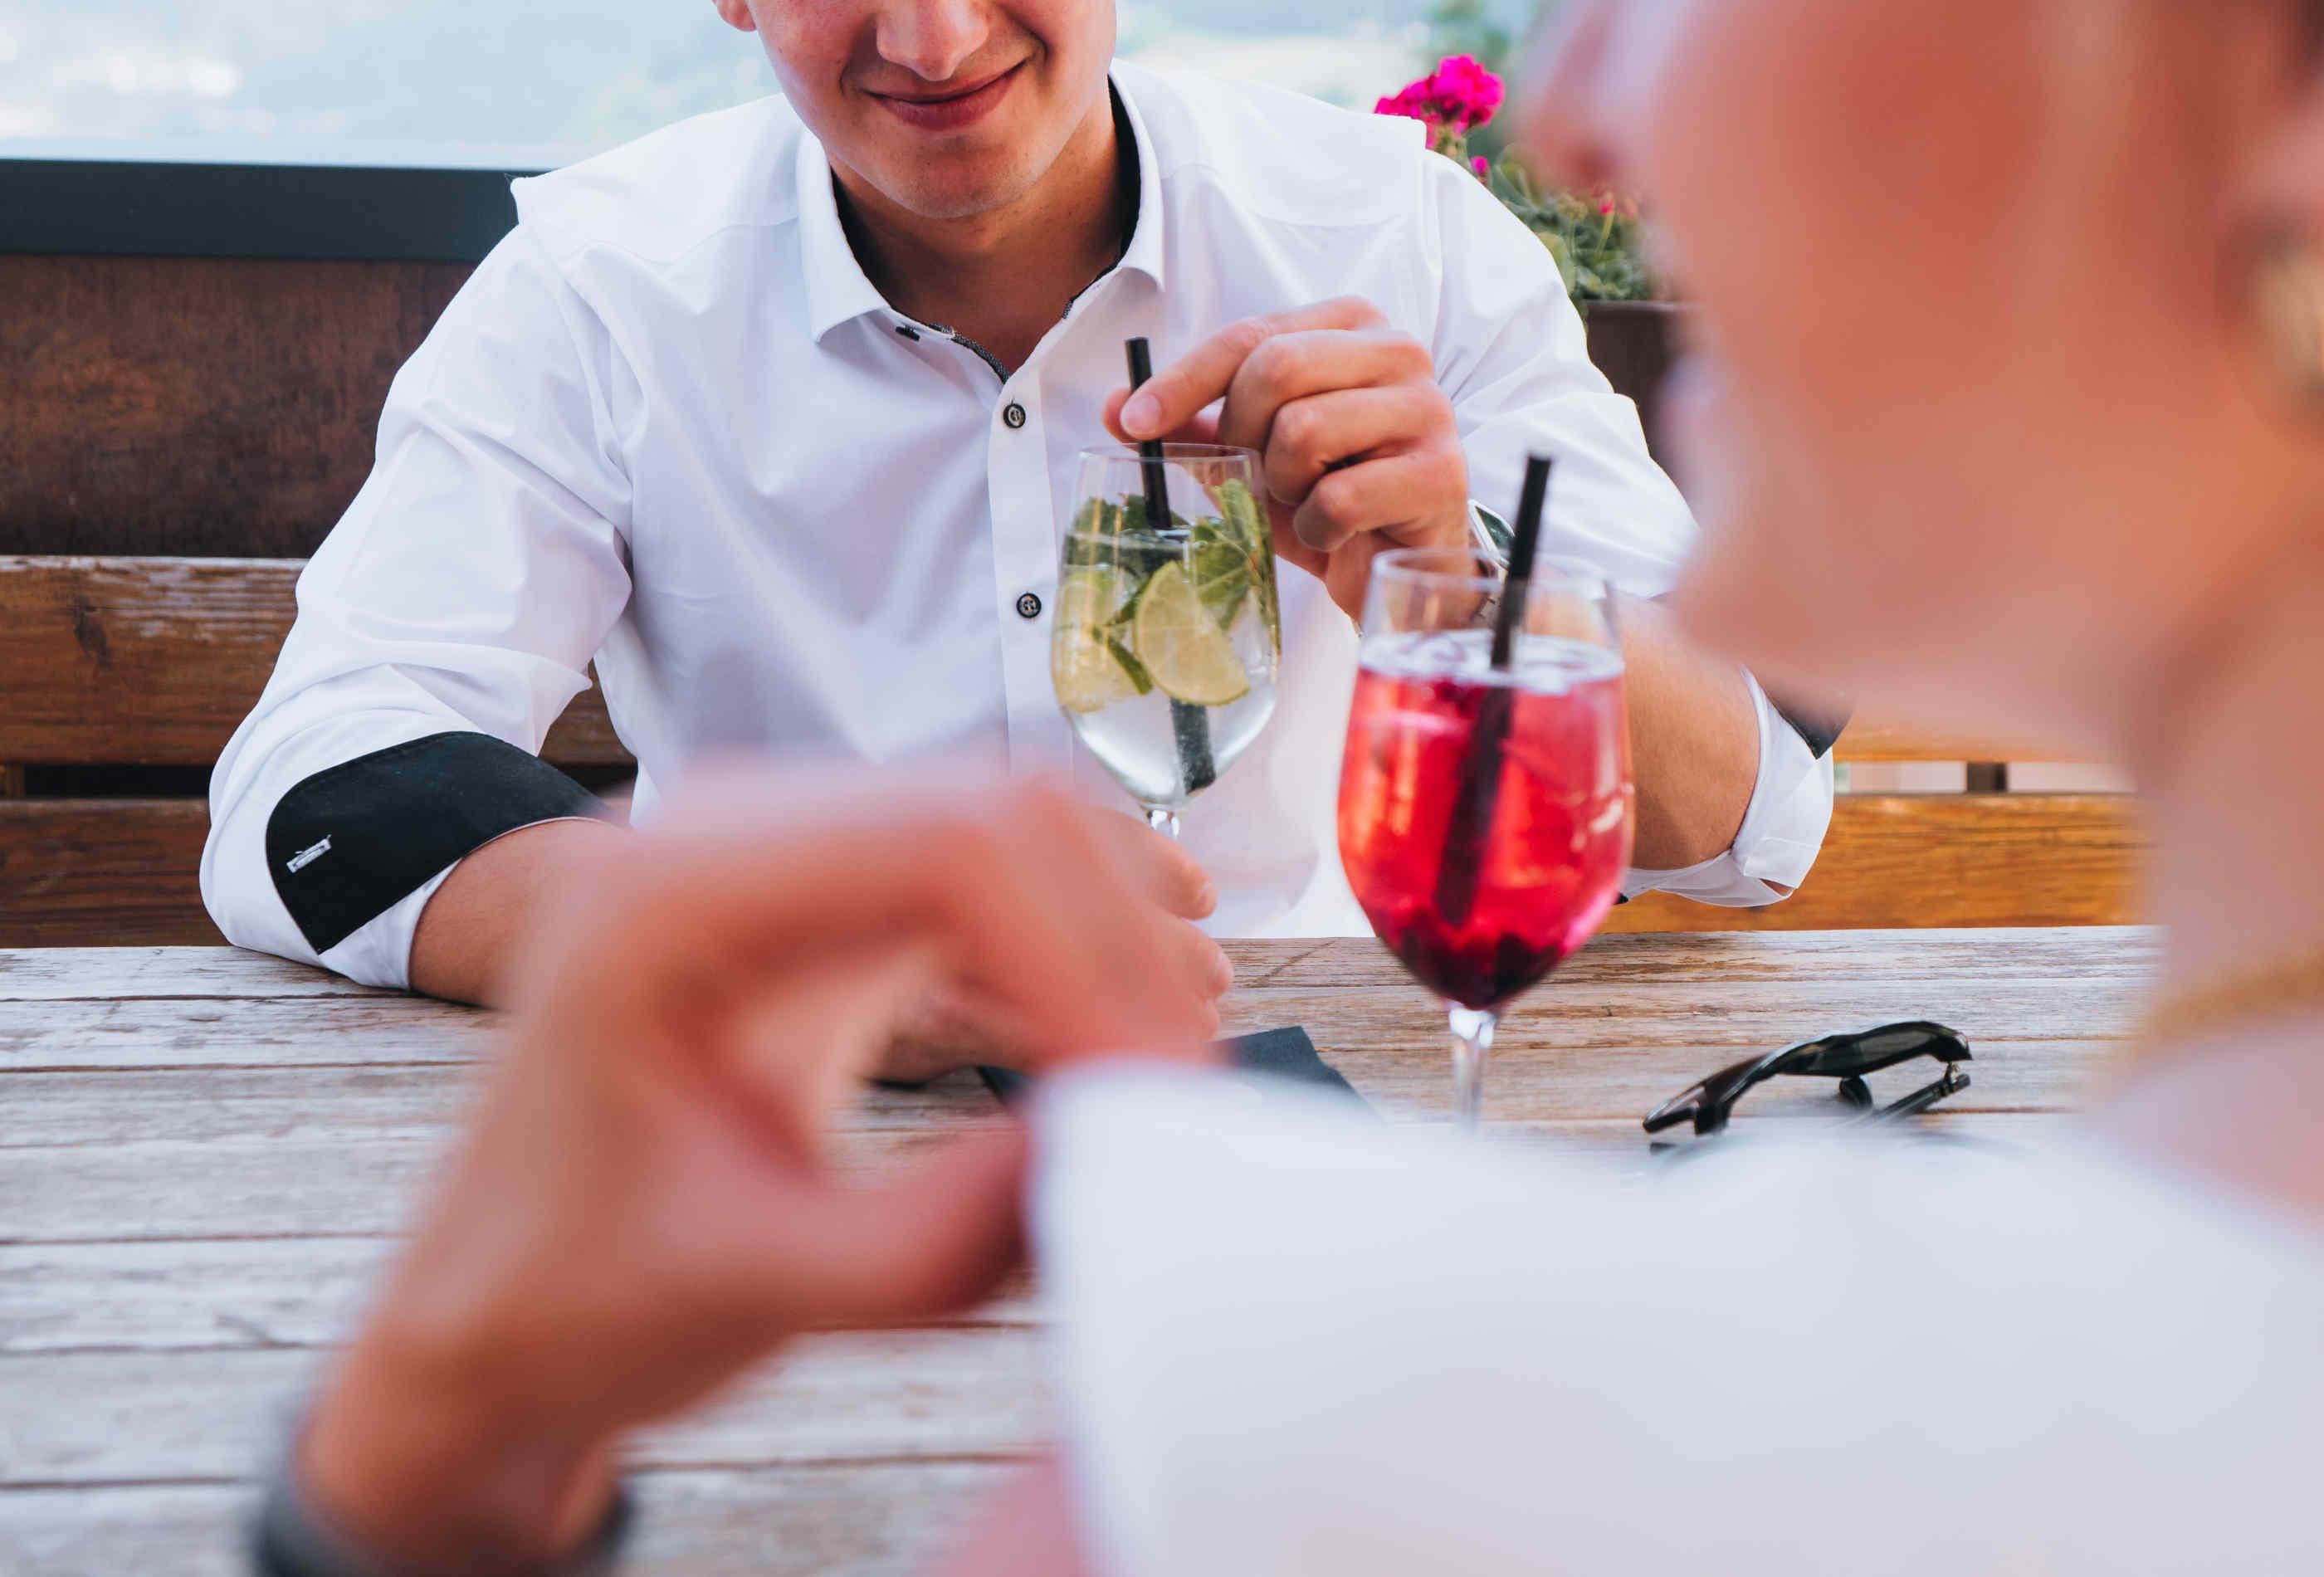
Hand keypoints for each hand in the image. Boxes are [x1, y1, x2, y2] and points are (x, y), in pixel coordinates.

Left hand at [299, 776, 1215, 1573]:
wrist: (497, 1308)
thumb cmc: (582, 1297)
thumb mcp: (754, 1290)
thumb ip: (938, 1238)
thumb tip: (1120, 1140)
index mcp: (673, 895)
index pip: (952, 848)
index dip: (1086, 959)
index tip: (1152, 1091)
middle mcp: (730, 835)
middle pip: (1006, 814)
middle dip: (1120, 946)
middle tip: (1182, 1094)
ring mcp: (785, 855)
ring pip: (1020, 835)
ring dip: (1111, 944)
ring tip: (1163, 1083)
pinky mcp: (831, 901)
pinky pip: (996, 884)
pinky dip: (1072, 957)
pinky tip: (1112, 1055)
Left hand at [1109, 298, 1471, 618]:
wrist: (1400, 564)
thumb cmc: (1329, 495)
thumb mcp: (1252, 455)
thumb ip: (1193, 426)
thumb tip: (1117, 409)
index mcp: (1350, 325)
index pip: (1250, 336)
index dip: (1184, 380)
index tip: (1135, 420)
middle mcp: (1398, 350)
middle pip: (1277, 368)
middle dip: (1242, 433)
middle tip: (1252, 475)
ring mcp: (1427, 408)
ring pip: (1305, 429)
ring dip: (1282, 484)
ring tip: (1305, 500)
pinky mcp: (1440, 473)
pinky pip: (1339, 495)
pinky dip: (1317, 527)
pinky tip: (1336, 532)